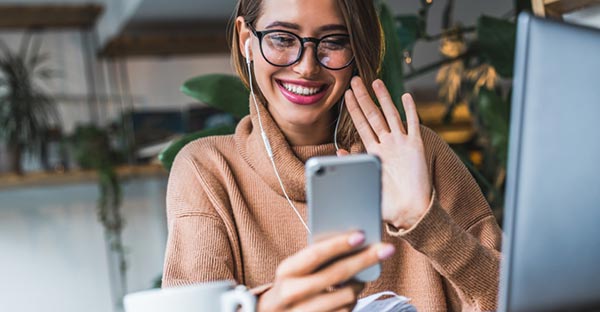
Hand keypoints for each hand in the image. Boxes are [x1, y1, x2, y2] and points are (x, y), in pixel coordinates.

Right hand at [257, 231, 394, 311]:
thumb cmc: (291, 284)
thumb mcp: (294, 270)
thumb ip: (316, 258)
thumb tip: (354, 243)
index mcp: (286, 271)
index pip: (315, 254)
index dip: (339, 244)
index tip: (362, 235)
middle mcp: (292, 293)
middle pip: (337, 274)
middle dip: (365, 259)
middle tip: (386, 249)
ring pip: (347, 296)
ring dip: (359, 285)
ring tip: (360, 278)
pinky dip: (352, 301)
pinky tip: (350, 295)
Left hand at [339, 77, 431, 229]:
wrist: (410, 212)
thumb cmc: (389, 203)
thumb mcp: (366, 184)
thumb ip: (354, 167)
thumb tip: (340, 153)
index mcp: (374, 152)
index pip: (361, 126)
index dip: (354, 110)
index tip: (346, 95)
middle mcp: (387, 144)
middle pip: (373, 115)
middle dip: (363, 98)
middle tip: (354, 80)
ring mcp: (402, 143)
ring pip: (391, 115)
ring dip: (383, 99)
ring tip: (375, 82)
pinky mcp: (416, 147)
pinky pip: (412, 125)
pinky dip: (410, 110)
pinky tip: (405, 96)